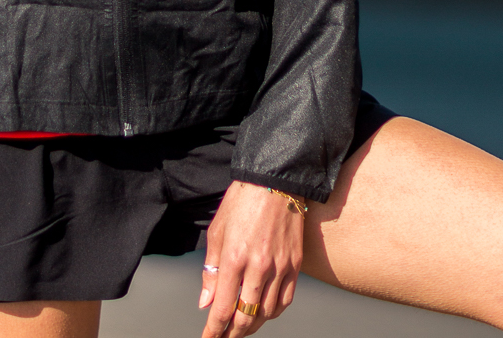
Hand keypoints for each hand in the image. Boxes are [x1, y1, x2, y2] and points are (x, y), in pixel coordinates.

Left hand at [199, 182, 303, 337]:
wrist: (274, 181)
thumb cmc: (241, 202)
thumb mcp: (217, 231)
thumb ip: (211, 270)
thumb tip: (206, 303)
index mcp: (234, 257)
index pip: (223, 308)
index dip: (214, 330)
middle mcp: (259, 267)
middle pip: (245, 317)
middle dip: (232, 333)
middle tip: (223, 337)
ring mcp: (280, 267)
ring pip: (266, 314)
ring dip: (251, 325)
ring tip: (240, 327)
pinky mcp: (295, 265)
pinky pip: (285, 301)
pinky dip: (272, 313)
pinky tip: (263, 312)